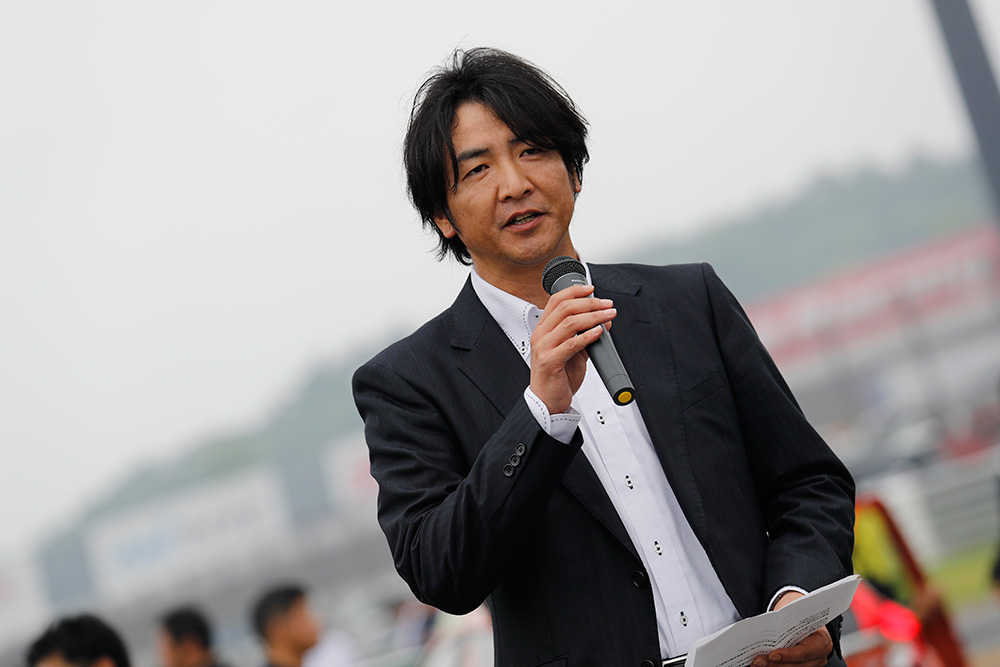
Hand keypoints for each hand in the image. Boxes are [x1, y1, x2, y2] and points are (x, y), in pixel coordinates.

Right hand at [529, 284, 616, 413]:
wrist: (549, 402)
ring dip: (593, 317)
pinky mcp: (550, 361)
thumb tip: (605, 322)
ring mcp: (544, 348)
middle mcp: (541, 335)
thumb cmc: (558, 376)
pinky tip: (598, 332)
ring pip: (569, 322)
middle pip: (564, 307)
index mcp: (544, 329)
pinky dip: (587, 336)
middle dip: (590, 303)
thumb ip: (587, 336)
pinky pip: (571, 344)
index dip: (574, 291)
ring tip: (608, 316)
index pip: (555, 300)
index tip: (591, 289)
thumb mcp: (575, 352)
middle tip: (607, 305)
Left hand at [751, 592, 831, 666]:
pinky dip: (777, 665)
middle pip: (797, 664)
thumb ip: (784, 626)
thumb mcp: (794, 616)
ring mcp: (813, 663)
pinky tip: (764, 663)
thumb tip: (765, 633)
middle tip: (758, 661)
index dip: (788, 655)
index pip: (804, 652)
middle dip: (776, 664)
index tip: (772, 655)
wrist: (803, 615)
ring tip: (758, 662)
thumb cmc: (799, 615)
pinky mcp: (804, 665)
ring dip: (774, 666)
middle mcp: (820, 655)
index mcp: (822, 640)